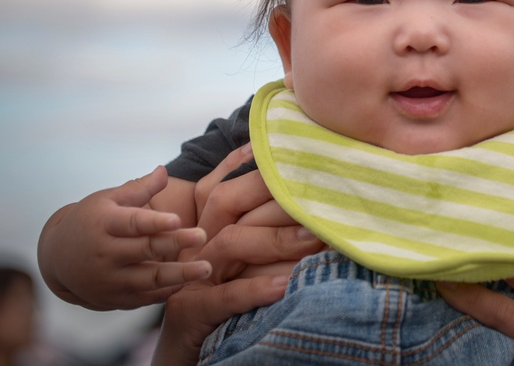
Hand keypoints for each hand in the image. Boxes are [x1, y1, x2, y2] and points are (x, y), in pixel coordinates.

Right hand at [37, 166, 209, 309]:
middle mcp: (105, 254)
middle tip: (203, 236)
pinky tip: (190, 282)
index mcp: (104, 224)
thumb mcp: (108, 200)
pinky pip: (146, 297)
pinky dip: (168, 291)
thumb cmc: (91, 221)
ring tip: (206, 268)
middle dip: (175, 243)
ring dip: (180, 275)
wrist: (58, 258)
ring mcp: (109, 280)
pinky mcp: (116, 299)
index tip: (177, 219)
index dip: (154, 222)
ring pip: (149, 279)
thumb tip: (164, 171)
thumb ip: (139, 188)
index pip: (132, 223)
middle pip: (145, 250)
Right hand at [153, 182, 323, 365]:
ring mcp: (193, 276)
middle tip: (323, 201)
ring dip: (276, 239)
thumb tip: (317, 206)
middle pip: (230, 203)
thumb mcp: (253, 262)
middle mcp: (201, 243)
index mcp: (212, 225)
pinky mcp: (190, 311)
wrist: (190, 352)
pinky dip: (256, 289)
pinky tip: (285, 286)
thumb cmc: (232, 302)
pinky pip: (224, 296)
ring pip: (232, 243)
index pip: (235, 185)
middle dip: (278, 199)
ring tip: (313, 239)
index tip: (308, 167)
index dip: (266, 173)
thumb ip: (272, 231)